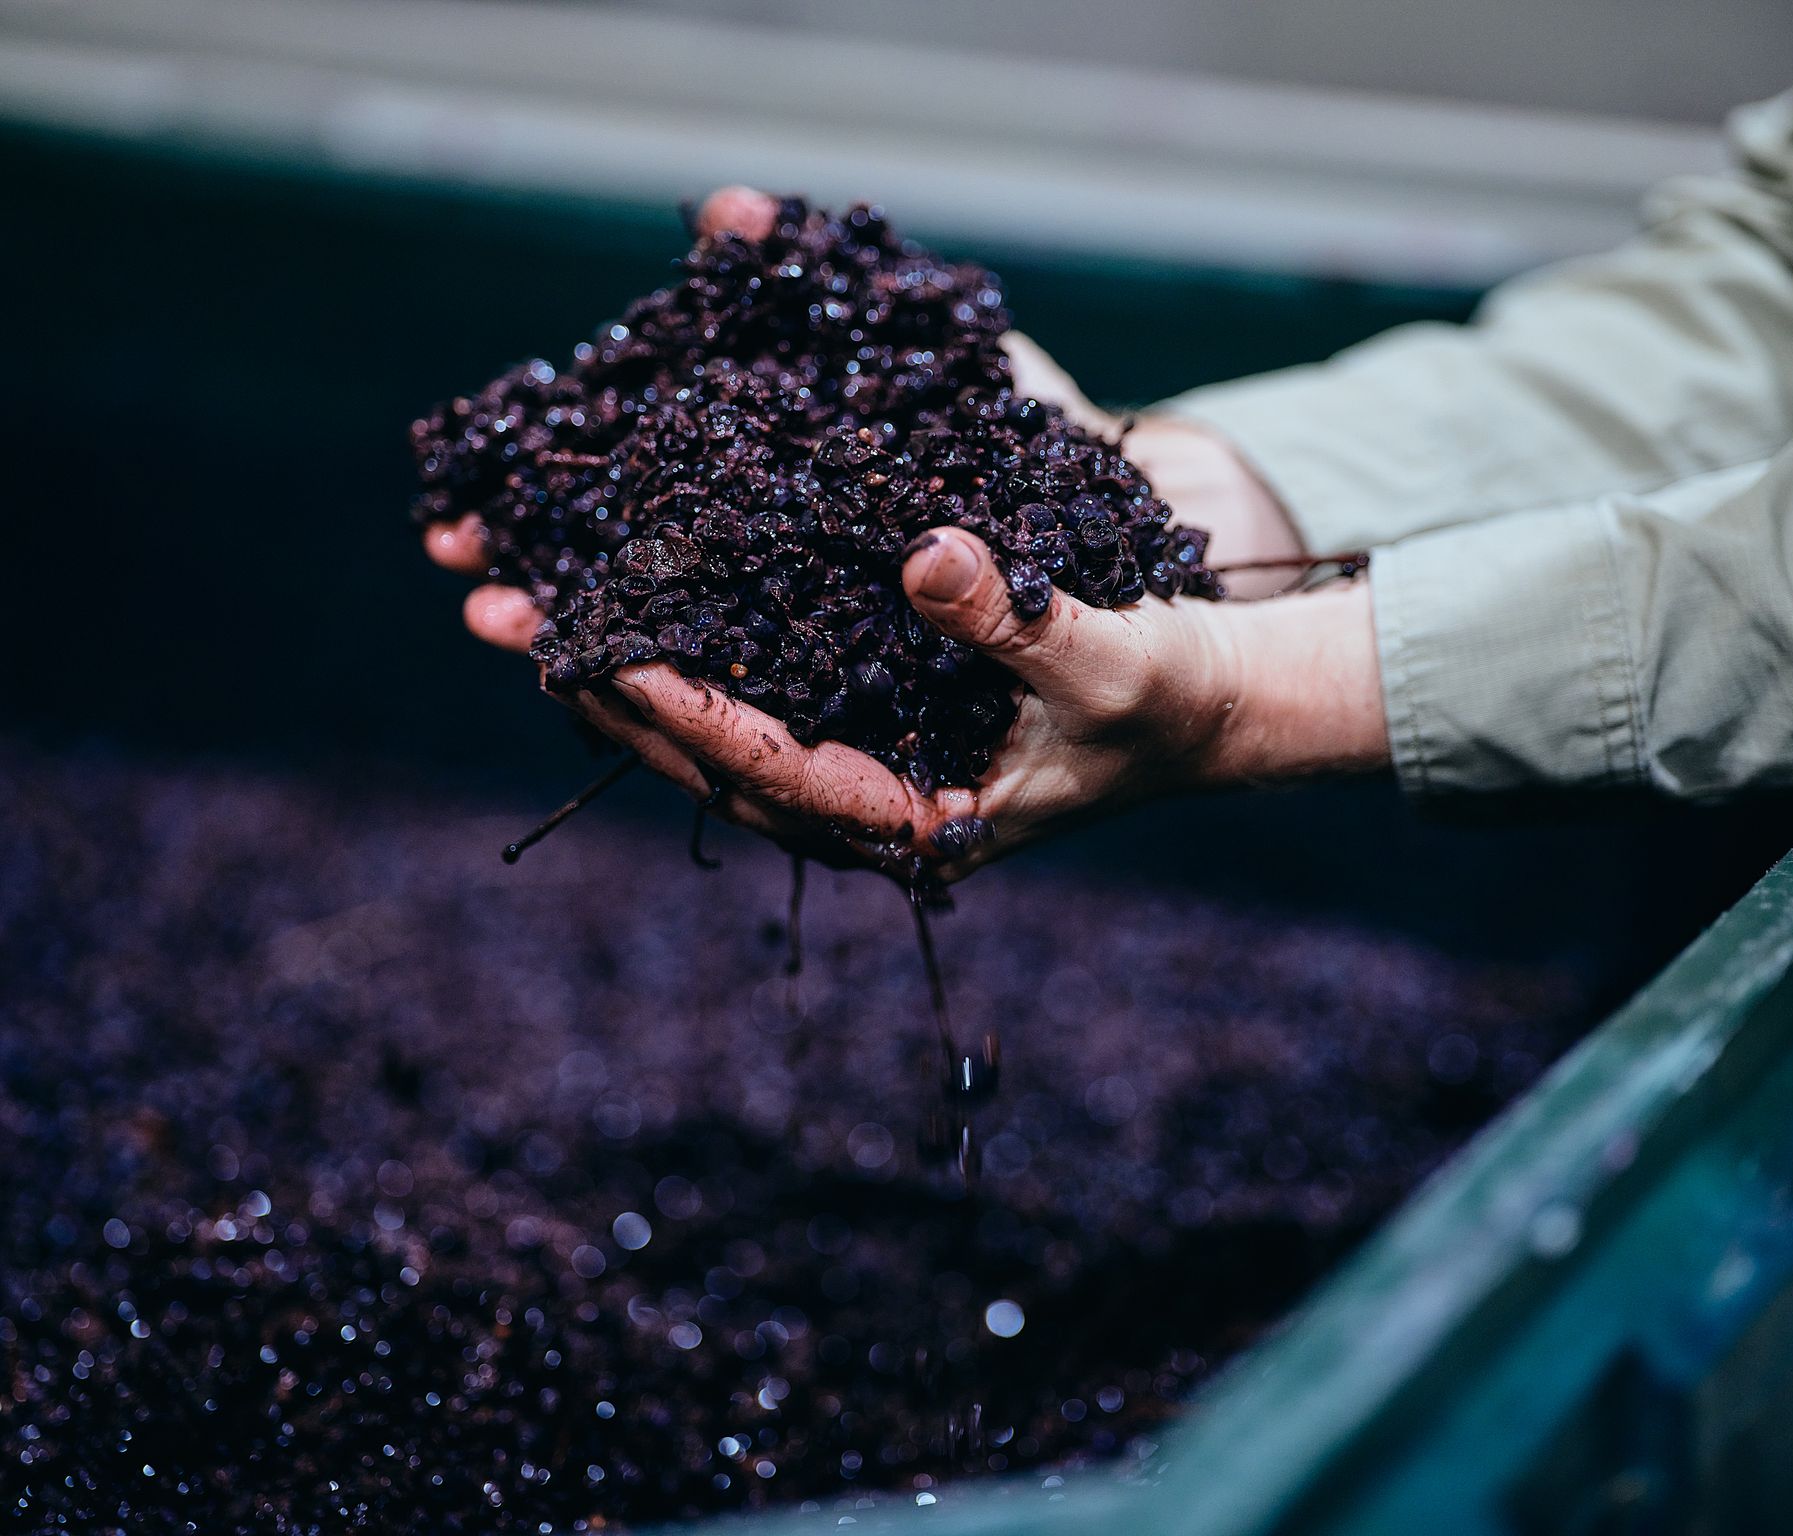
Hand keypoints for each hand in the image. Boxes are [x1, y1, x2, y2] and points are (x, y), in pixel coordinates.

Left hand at [595, 527, 1387, 880]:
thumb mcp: (1112, 659)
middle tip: (500, 613)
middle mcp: (871, 798)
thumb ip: (1018, 621)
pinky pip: (754, 683)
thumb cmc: (1172, 700)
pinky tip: (625, 584)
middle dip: (603, 686)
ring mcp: (864, 758)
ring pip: (713, 721)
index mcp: (917, 820)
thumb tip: (922, 552)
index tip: (592, 649)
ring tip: (524, 594)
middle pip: (705, 754)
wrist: (1215, 701)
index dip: (677, 712)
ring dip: (620, 662)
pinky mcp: (871, 710)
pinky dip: (687, 637)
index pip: (769, 771)